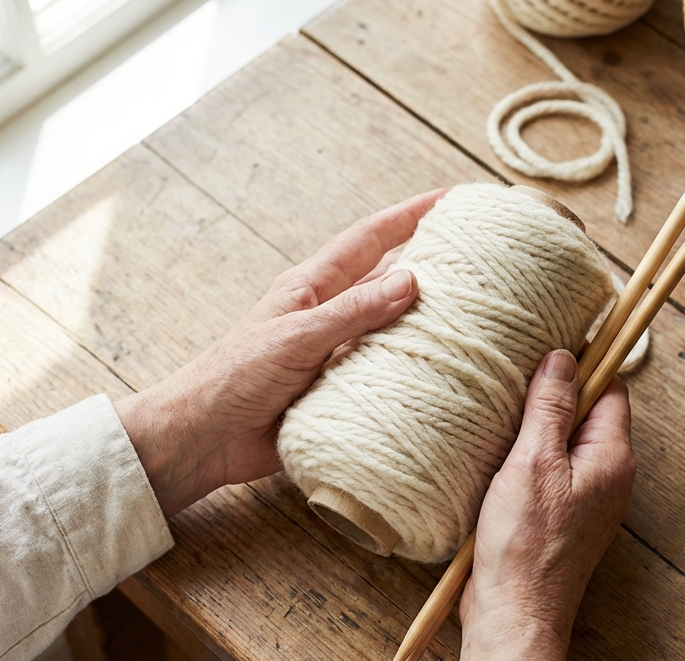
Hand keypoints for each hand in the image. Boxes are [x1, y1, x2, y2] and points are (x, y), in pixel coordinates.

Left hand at [115, 189, 447, 515]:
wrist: (204, 438)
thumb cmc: (234, 377)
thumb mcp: (296, 337)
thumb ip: (352, 311)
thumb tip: (410, 278)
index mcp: (313, 287)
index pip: (370, 238)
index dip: (410, 214)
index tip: (451, 198)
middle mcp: (329, 316)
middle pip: (388, 281)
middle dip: (431, 267)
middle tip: (481, 262)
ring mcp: (335, 354)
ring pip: (391, 330)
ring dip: (427, 325)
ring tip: (478, 321)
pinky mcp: (338, 394)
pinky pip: (384, 377)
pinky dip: (412, 375)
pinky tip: (444, 380)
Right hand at [456, 349, 635, 660]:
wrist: (515, 614)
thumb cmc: (526, 543)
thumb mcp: (533, 461)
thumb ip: (551, 406)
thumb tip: (564, 357)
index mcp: (613, 457)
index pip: (611, 389)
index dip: (583, 364)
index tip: (547, 348)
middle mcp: (608, 476)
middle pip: (589, 413)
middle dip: (555, 394)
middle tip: (515, 380)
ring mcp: (587, 499)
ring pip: (567, 442)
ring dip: (537, 427)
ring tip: (502, 415)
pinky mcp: (562, 517)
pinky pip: (553, 470)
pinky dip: (529, 456)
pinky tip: (499, 455)